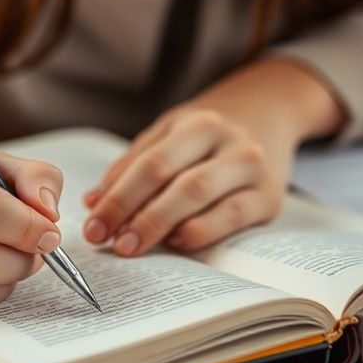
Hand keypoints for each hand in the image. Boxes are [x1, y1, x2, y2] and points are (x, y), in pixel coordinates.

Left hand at [82, 108, 298, 255]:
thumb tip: (94, 203)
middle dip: (136, 215)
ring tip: (134, 246)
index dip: (117, 198)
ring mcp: (252, 167)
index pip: (149, 164)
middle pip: (174, 180)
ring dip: (162, 225)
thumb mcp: (170, 134)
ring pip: (201, 196)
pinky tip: (177, 242)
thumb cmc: (208, 135)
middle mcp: (228, 140)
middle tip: (111, 243)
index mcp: (196, 123)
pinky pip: (232, 217)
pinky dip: (201, 231)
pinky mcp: (269, 197)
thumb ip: (132, 166)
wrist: (270, 116)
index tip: (93, 226)